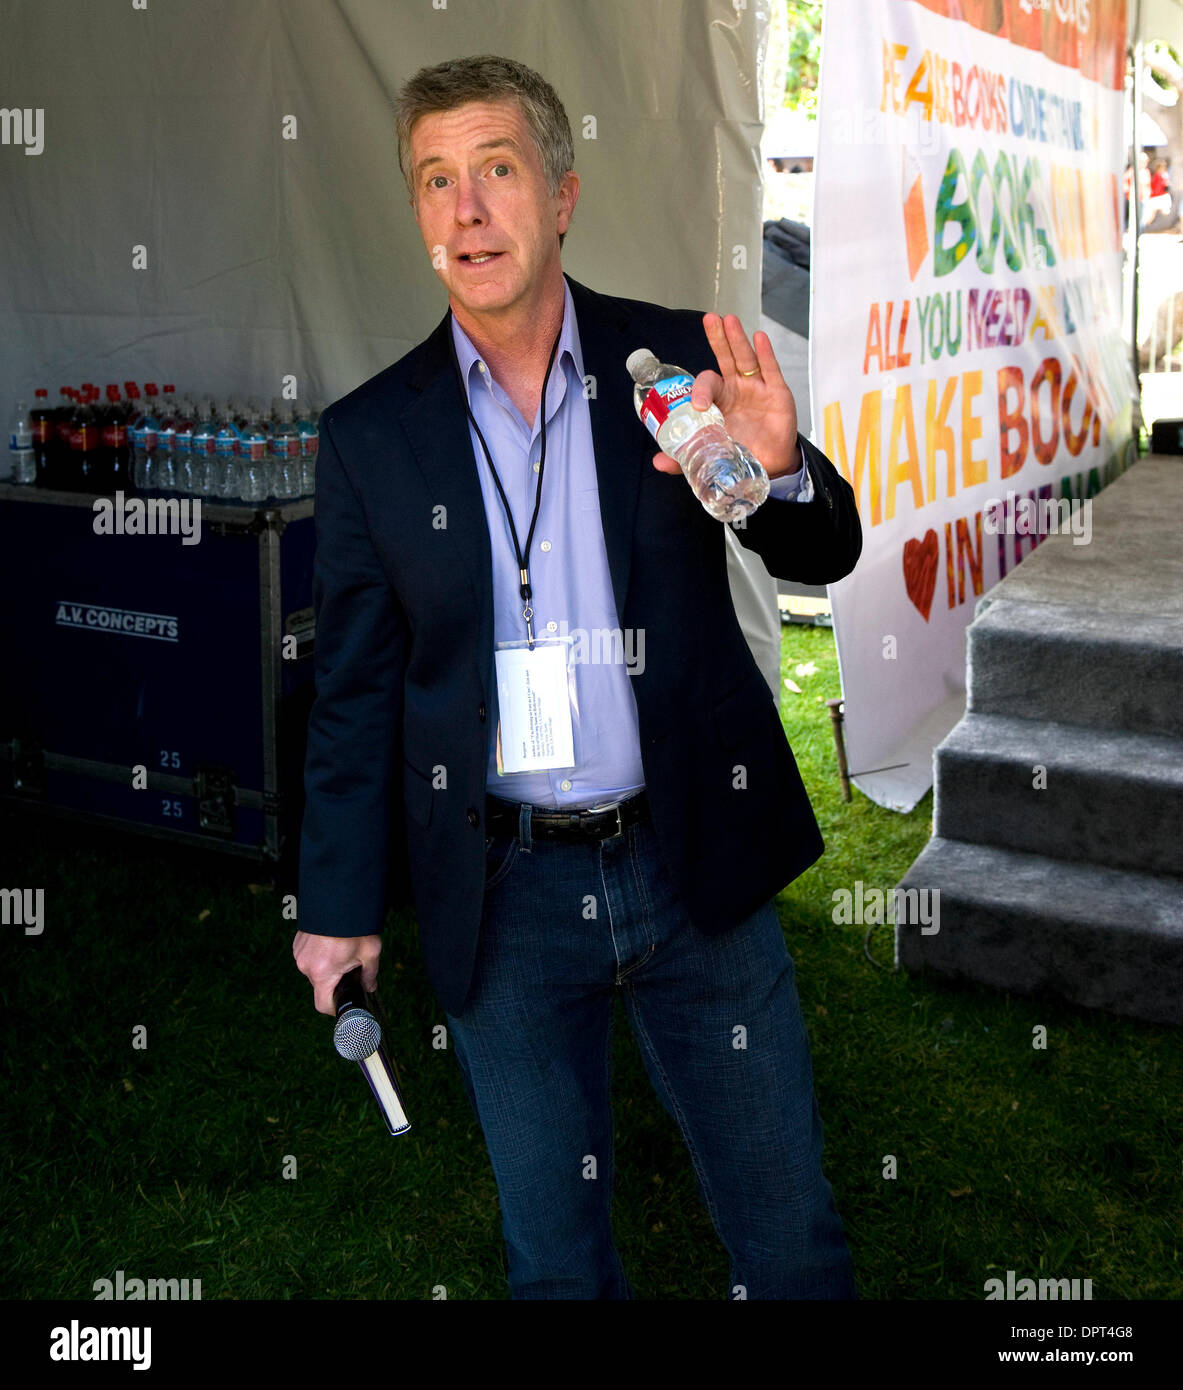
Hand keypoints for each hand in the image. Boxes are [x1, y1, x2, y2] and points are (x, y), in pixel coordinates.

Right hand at [293, 931, 381, 1015]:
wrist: (339, 898)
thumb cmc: (355, 926)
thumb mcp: (370, 953)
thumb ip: (369, 975)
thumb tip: (370, 987)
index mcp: (323, 973)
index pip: (322, 1005)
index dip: (334, 1008)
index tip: (344, 1003)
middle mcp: (306, 966)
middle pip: (320, 986)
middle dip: (335, 982)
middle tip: (352, 968)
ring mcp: (299, 954)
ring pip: (314, 971)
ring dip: (327, 967)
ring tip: (342, 950)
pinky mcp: (297, 943)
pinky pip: (308, 958)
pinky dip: (320, 956)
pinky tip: (332, 943)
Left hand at [651, 313, 799, 479]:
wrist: (770, 466)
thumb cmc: (739, 452)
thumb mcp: (710, 454)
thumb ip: (683, 457)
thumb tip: (658, 462)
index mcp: (719, 400)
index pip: (707, 385)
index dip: (701, 390)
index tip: (697, 404)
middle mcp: (737, 389)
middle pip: (726, 358)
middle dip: (718, 339)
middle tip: (709, 319)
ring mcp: (758, 388)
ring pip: (746, 359)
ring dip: (737, 339)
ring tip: (729, 321)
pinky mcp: (778, 394)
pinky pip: (771, 370)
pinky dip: (766, 353)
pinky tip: (759, 337)